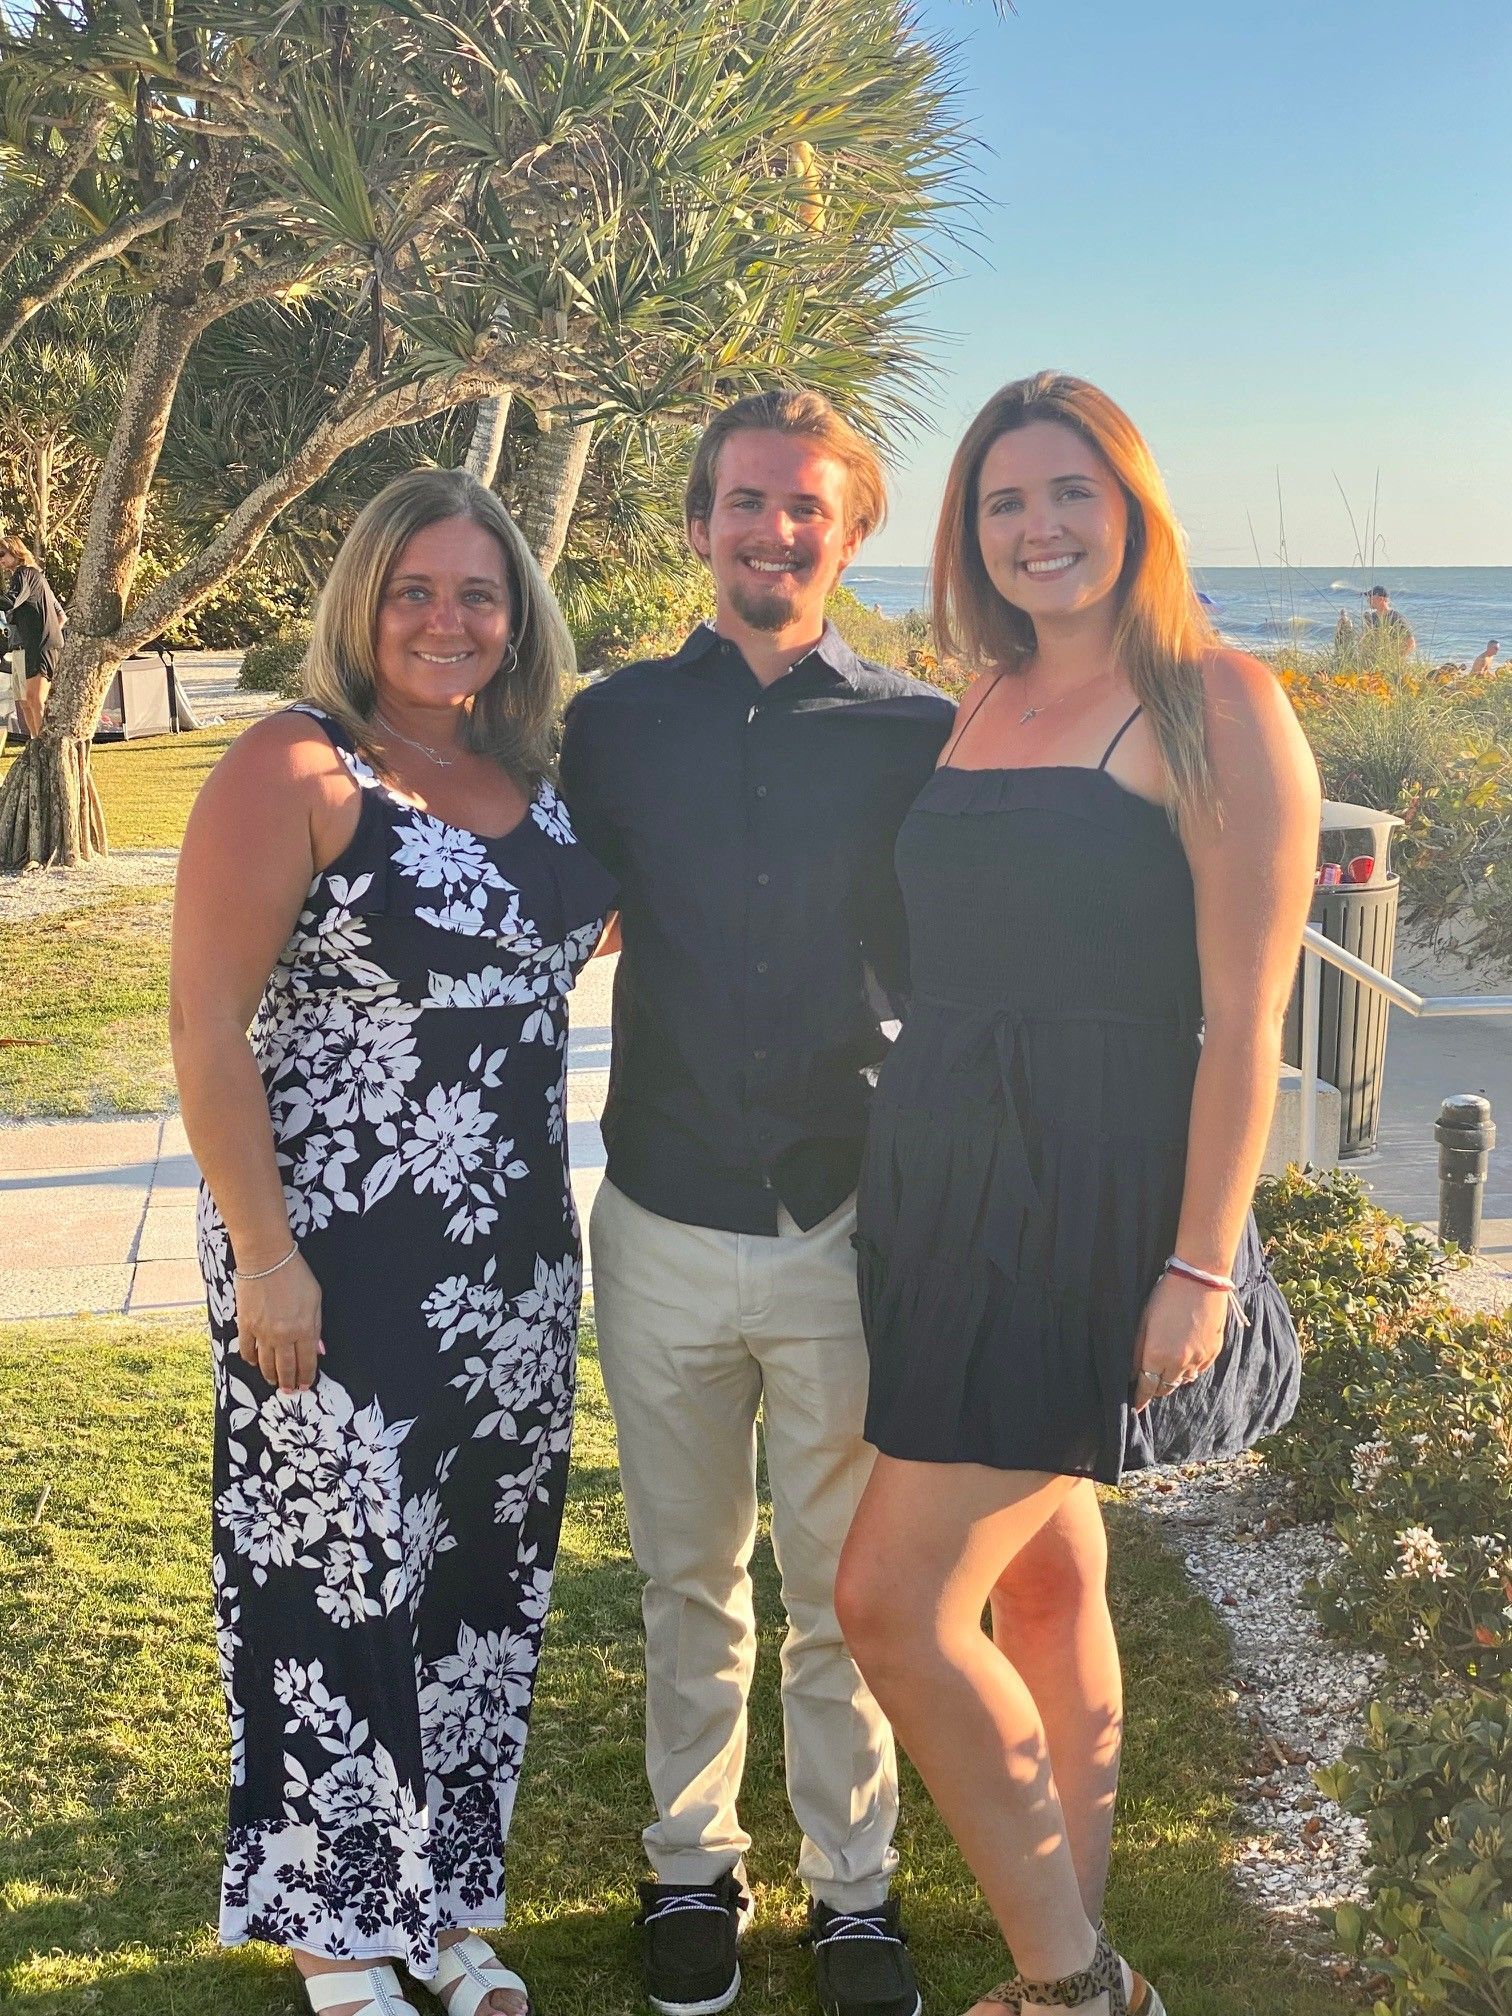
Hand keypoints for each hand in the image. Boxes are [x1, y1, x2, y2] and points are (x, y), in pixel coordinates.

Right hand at [235, 1249, 323, 1394]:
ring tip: (275, 1381)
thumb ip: (316, 1326)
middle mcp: (283, 1335)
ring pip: (266, 1364)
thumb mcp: (316, 1299)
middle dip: (289, 1382)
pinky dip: (252, 1360)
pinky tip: (255, 1363)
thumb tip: (319, 1350)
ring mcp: (262, 1332)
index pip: (307, 1362)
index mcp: (304, 1328)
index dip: (307, 1376)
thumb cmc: (295, 1274)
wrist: (266, 1259)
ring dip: (271, 1376)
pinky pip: (247, 1350)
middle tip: (290, 1390)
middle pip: (286, 1367)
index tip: (306, 1385)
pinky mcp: (245, 1326)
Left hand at [1130, 1269, 1227, 1410]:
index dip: (1140, 1398)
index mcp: (1157, 1355)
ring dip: (1174, 1379)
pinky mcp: (1213, 1352)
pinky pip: (1199, 1370)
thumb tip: (1133, 1372)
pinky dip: (1190, 1370)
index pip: (1147, 1387)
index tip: (1136, 1406)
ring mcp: (1199, 1359)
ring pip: (1184, 1381)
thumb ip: (1138, 1351)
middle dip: (1156, 1389)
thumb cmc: (1165, 1296)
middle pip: (1165, 1387)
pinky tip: (1184, 1359)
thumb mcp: (1143, 1322)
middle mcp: (1179, 1362)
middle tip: (1148, 1385)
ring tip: (1167, 1370)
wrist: (1199, 1280)